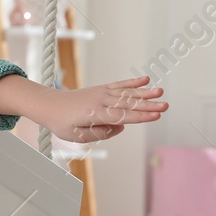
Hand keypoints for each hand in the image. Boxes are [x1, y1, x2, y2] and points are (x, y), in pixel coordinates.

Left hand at [28, 75, 167, 142]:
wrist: (49, 104)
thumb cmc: (62, 123)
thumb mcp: (77, 136)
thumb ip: (101, 133)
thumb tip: (120, 127)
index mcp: (95, 114)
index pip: (122, 116)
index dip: (140, 116)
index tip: (156, 116)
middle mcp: (101, 101)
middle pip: (128, 104)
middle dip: (148, 105)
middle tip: (166, 105)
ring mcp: (101, 93)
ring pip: (126, 93)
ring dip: (144, 92)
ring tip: (160, 91)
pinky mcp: (101, 89)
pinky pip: (119, 85)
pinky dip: (132, 82)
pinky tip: (146, 79)